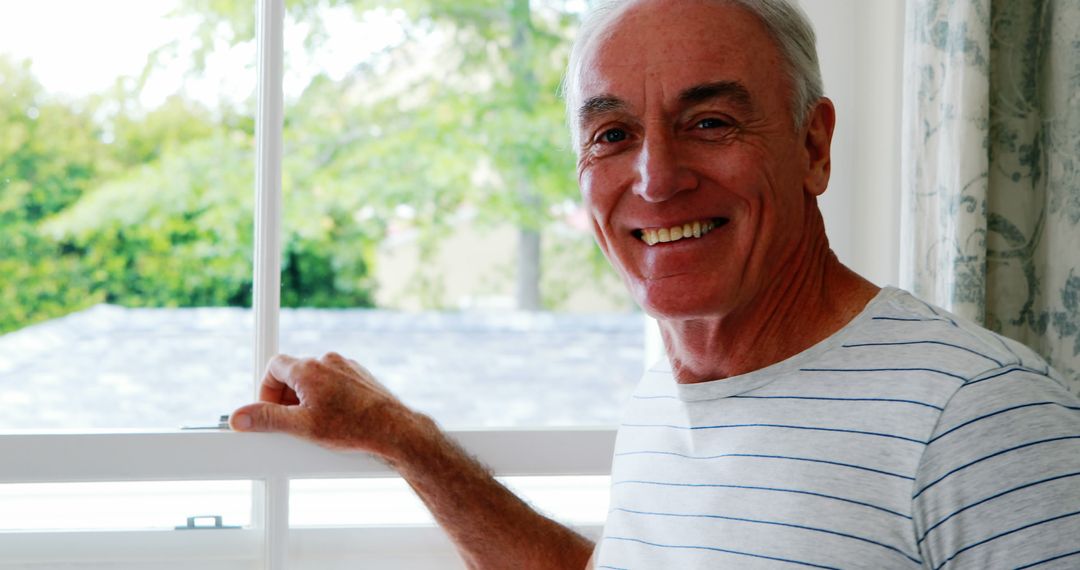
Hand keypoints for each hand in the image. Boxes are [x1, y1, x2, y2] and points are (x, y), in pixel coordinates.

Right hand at [230, 352, 420, 456]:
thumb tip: (239, 417)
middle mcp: (328, 361)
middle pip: (294, 373)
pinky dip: (328, 397)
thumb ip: (267, 420)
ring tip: (315, 424)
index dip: (266, 390)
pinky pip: (335, 383)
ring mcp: (346, 367)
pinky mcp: (360, 376)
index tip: (271, 411)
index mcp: (309, 369)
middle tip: (291, 422)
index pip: (273, 367)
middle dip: (287, 398)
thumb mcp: (302, 427)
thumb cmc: (353, 428)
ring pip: (315, 379)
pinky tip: (335, 419)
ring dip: (308, 398)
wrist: (395, 430)